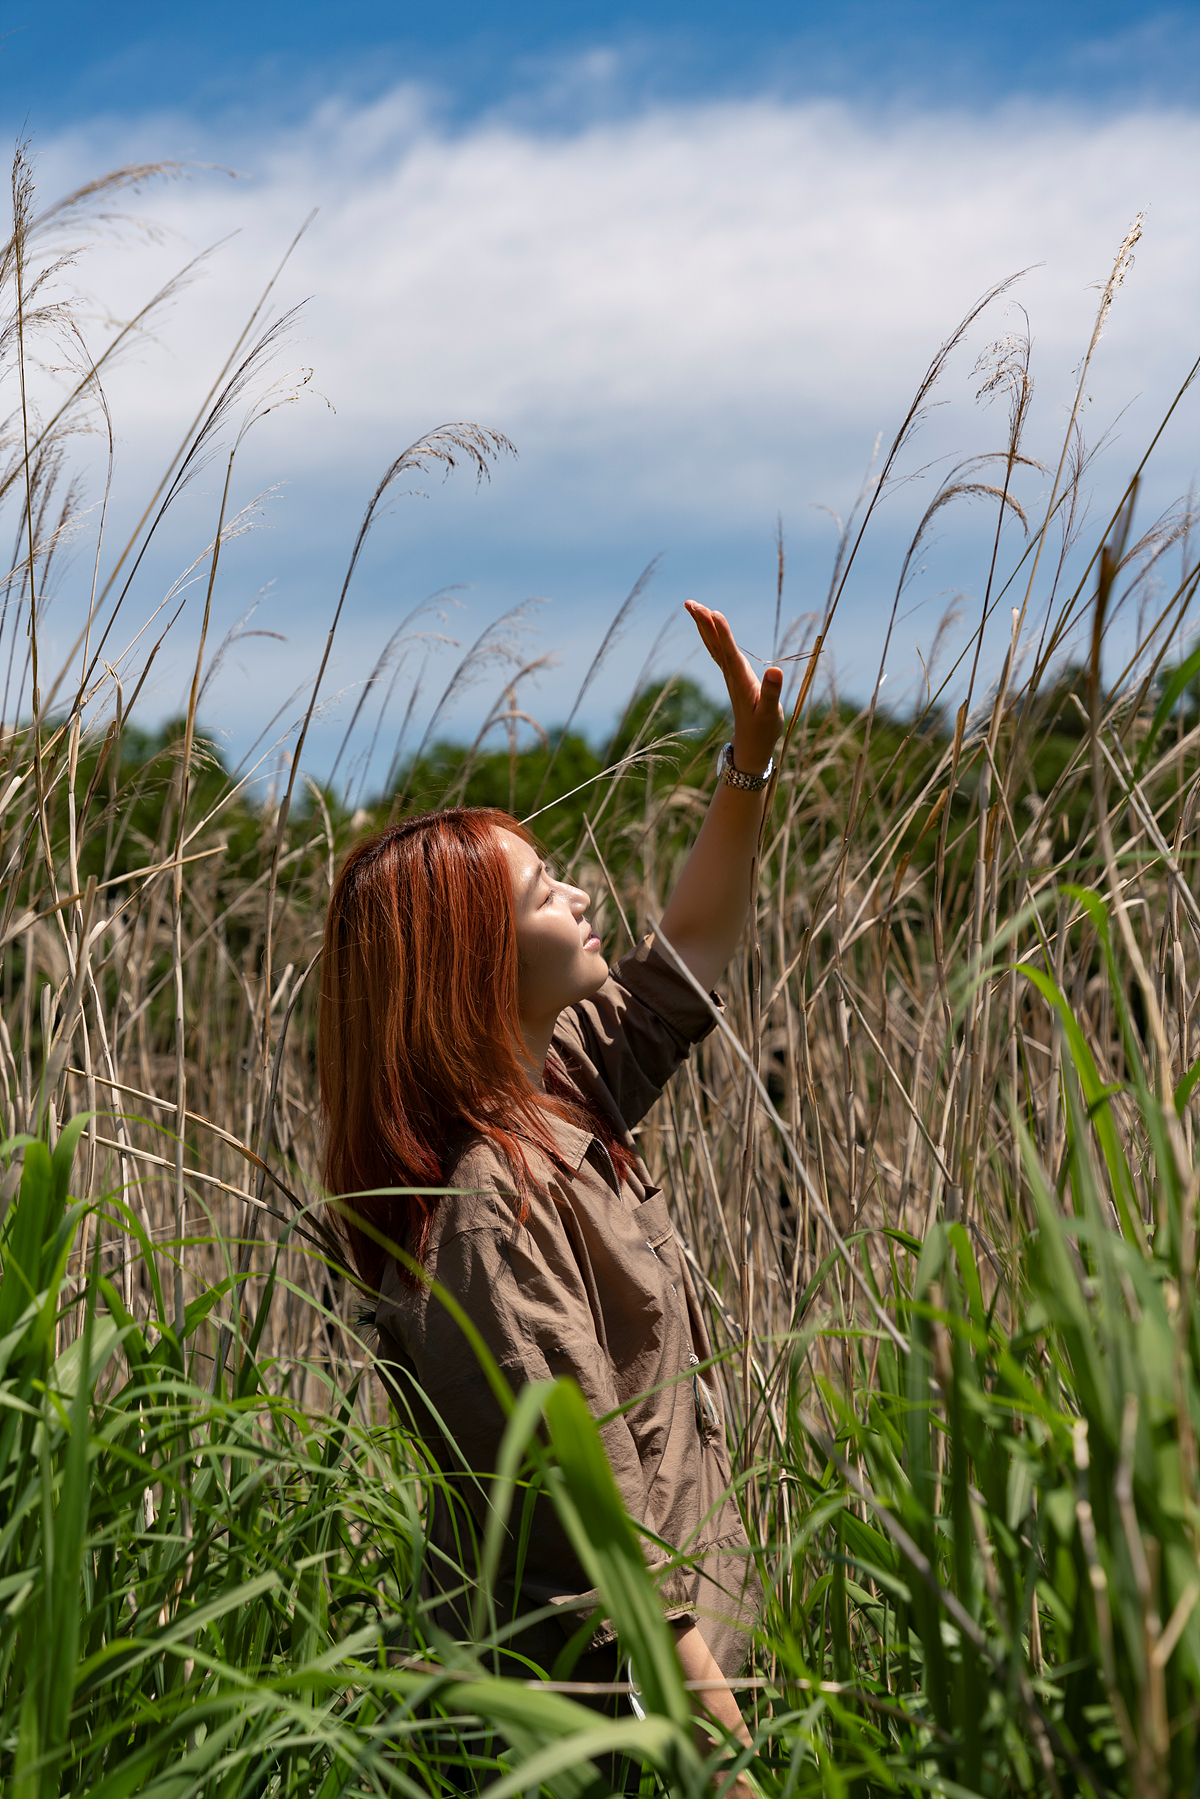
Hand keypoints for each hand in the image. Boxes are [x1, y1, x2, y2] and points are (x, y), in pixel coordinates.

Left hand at [685, 603, 783, 776]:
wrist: (752, 744)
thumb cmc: (764, 729)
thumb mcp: (770, 713)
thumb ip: (772, 693)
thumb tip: (775, 671)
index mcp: (741, 680)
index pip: (730, 652)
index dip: (722, 632)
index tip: (714, 613)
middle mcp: (732, 674)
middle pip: (714, 644)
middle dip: (703, 622)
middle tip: (690, 603)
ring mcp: (730, 674)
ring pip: (713, 645)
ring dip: (703, 625)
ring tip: (692, 605)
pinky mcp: (732, 675)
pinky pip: (718, 650)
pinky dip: (711, 634)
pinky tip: (707, 624)